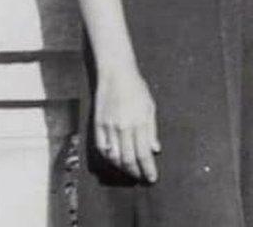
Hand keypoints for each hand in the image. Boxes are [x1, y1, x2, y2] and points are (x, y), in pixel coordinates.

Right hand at [94, 65, 159, 182]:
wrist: (116, 73)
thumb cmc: (136, 88)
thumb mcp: (150, 106)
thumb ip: (152, 130)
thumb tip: (155, 150)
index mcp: (139, 122)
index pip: (143, 153)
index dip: (148, 169)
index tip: (151, 178)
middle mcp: (123, 127)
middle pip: (128, 159)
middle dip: (136, 172)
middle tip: (141, 178)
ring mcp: (109, 126)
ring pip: (114, 157)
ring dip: (122, 168)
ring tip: (130, 172)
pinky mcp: (97, 124)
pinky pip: (102, 148)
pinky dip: (108, 158)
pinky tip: (115, 161)